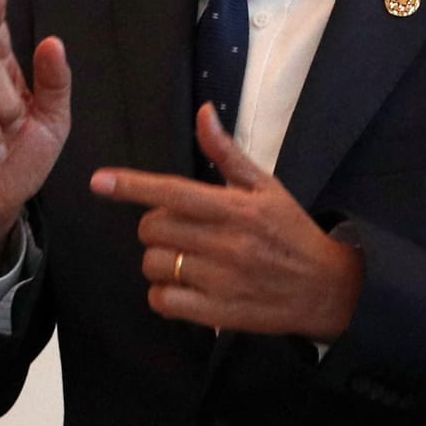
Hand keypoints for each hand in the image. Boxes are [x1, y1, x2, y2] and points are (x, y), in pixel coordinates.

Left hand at [89, 103, 364, 341]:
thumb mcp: (266, 187)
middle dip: (156, 226)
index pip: (174, 192)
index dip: (132, 186)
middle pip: (154, 229)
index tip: (99, 181)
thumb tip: (203, 112)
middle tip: (181, 229)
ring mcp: (221, 280)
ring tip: (187, 259)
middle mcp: (227, 243)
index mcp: (237, 208)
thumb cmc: (291, 232)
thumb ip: (227, 153)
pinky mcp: (218, 313)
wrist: (326, 287)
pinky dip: (165, 294)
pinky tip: (185, 287)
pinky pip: (163, 302)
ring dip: (161, 261)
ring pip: (155, 265)